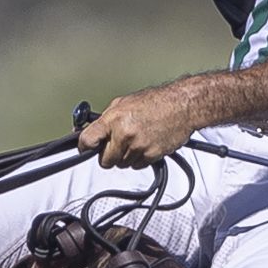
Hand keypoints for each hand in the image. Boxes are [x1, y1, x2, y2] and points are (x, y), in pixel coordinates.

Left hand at [76, 79, 212, 168]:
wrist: (183, 106)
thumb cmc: (156, 102)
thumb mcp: (124, 103)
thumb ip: (106, 119)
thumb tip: (90, 131)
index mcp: (114, 119)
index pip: (87, 140)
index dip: (85, 147)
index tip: (85, 149)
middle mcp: (124, 134)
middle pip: (105, 160)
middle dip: (108, 155)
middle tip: (116, 145)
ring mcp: (138, 147)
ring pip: (122, 164)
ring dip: (126, 157)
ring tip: (136, 140)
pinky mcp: (151, 156)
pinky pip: (137, 165)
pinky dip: (140, 159)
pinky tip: (146, 144)